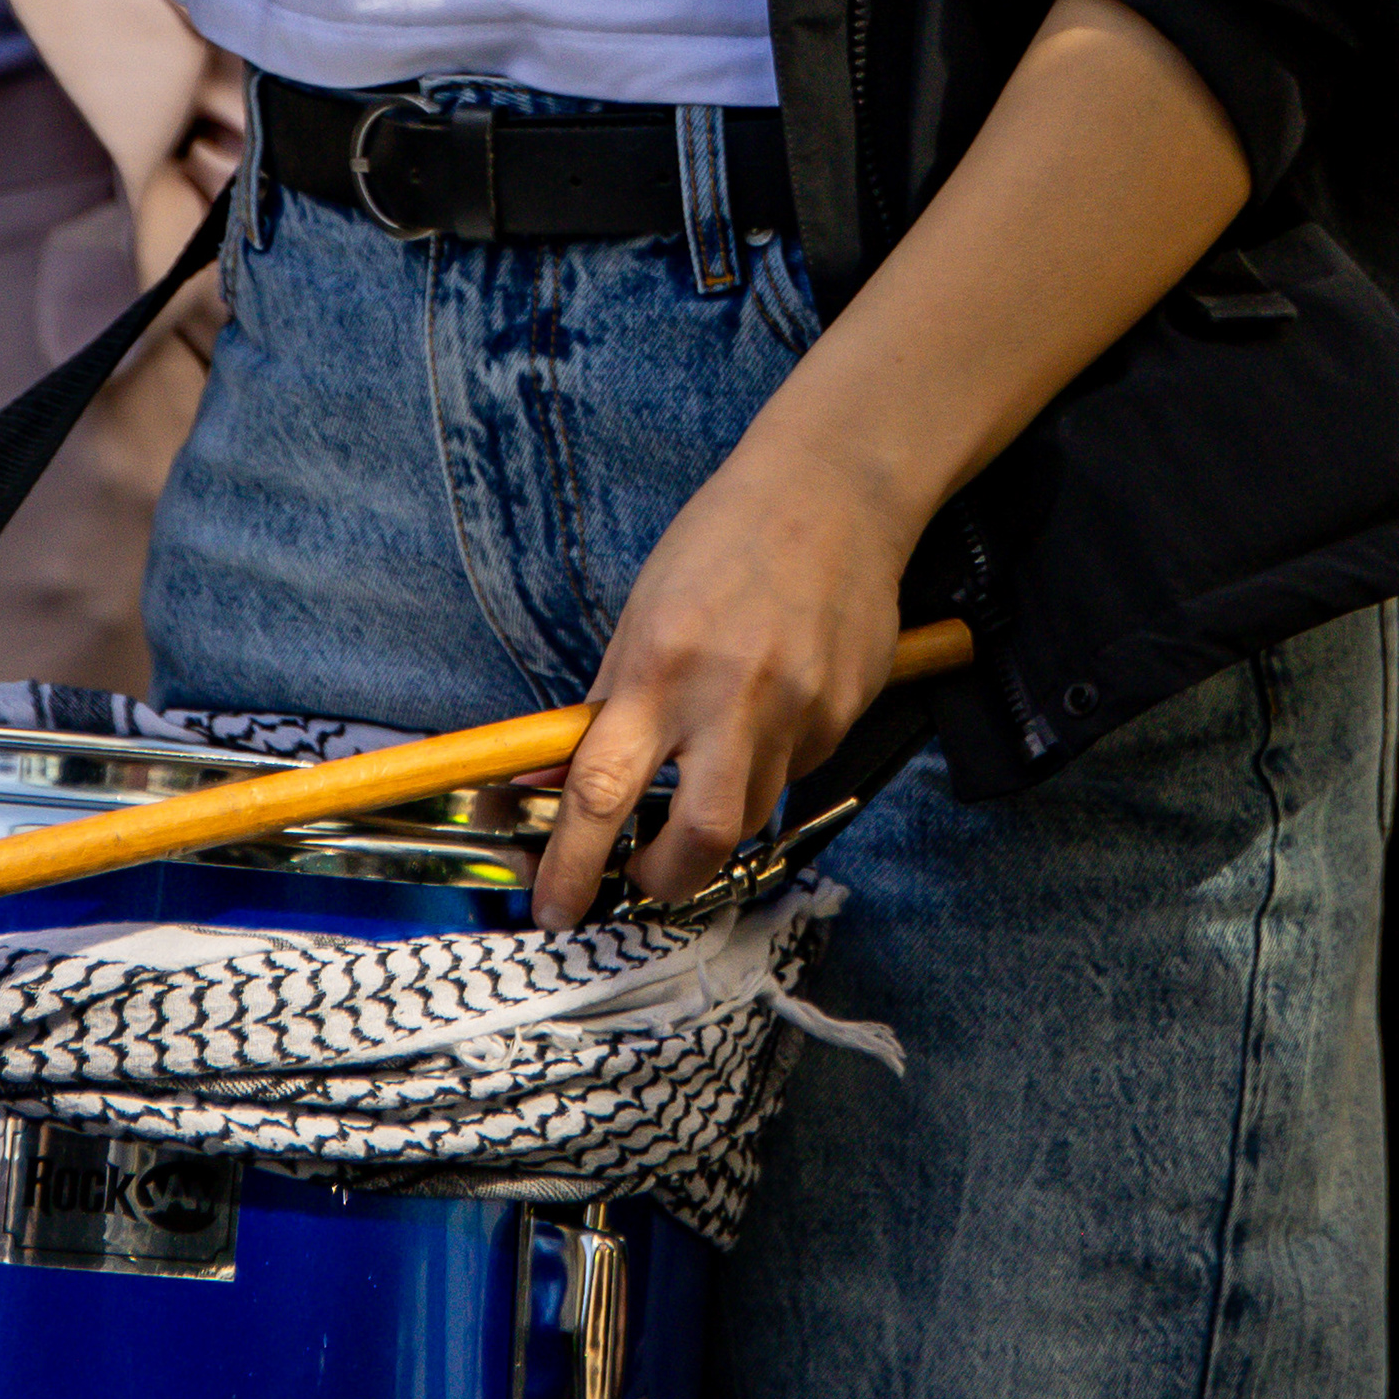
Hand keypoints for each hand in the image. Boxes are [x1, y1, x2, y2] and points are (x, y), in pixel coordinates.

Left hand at [532, 401, 915, 932]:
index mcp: (660, 666)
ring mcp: (797, 708)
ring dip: (719, 811)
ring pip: (753, 812)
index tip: (554, 907)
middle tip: (646, 873)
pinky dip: (772, 759)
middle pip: (702, 838)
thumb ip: (608, 704)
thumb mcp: (643, 612)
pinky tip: (772, 700)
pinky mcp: (843, 713)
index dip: (572, 862)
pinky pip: (798, 769)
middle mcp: (730, 695)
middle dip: (667, 878)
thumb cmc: (723, 542)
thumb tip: (555, 779)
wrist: (831, 491)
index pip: (601, 789)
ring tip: (713, 753)